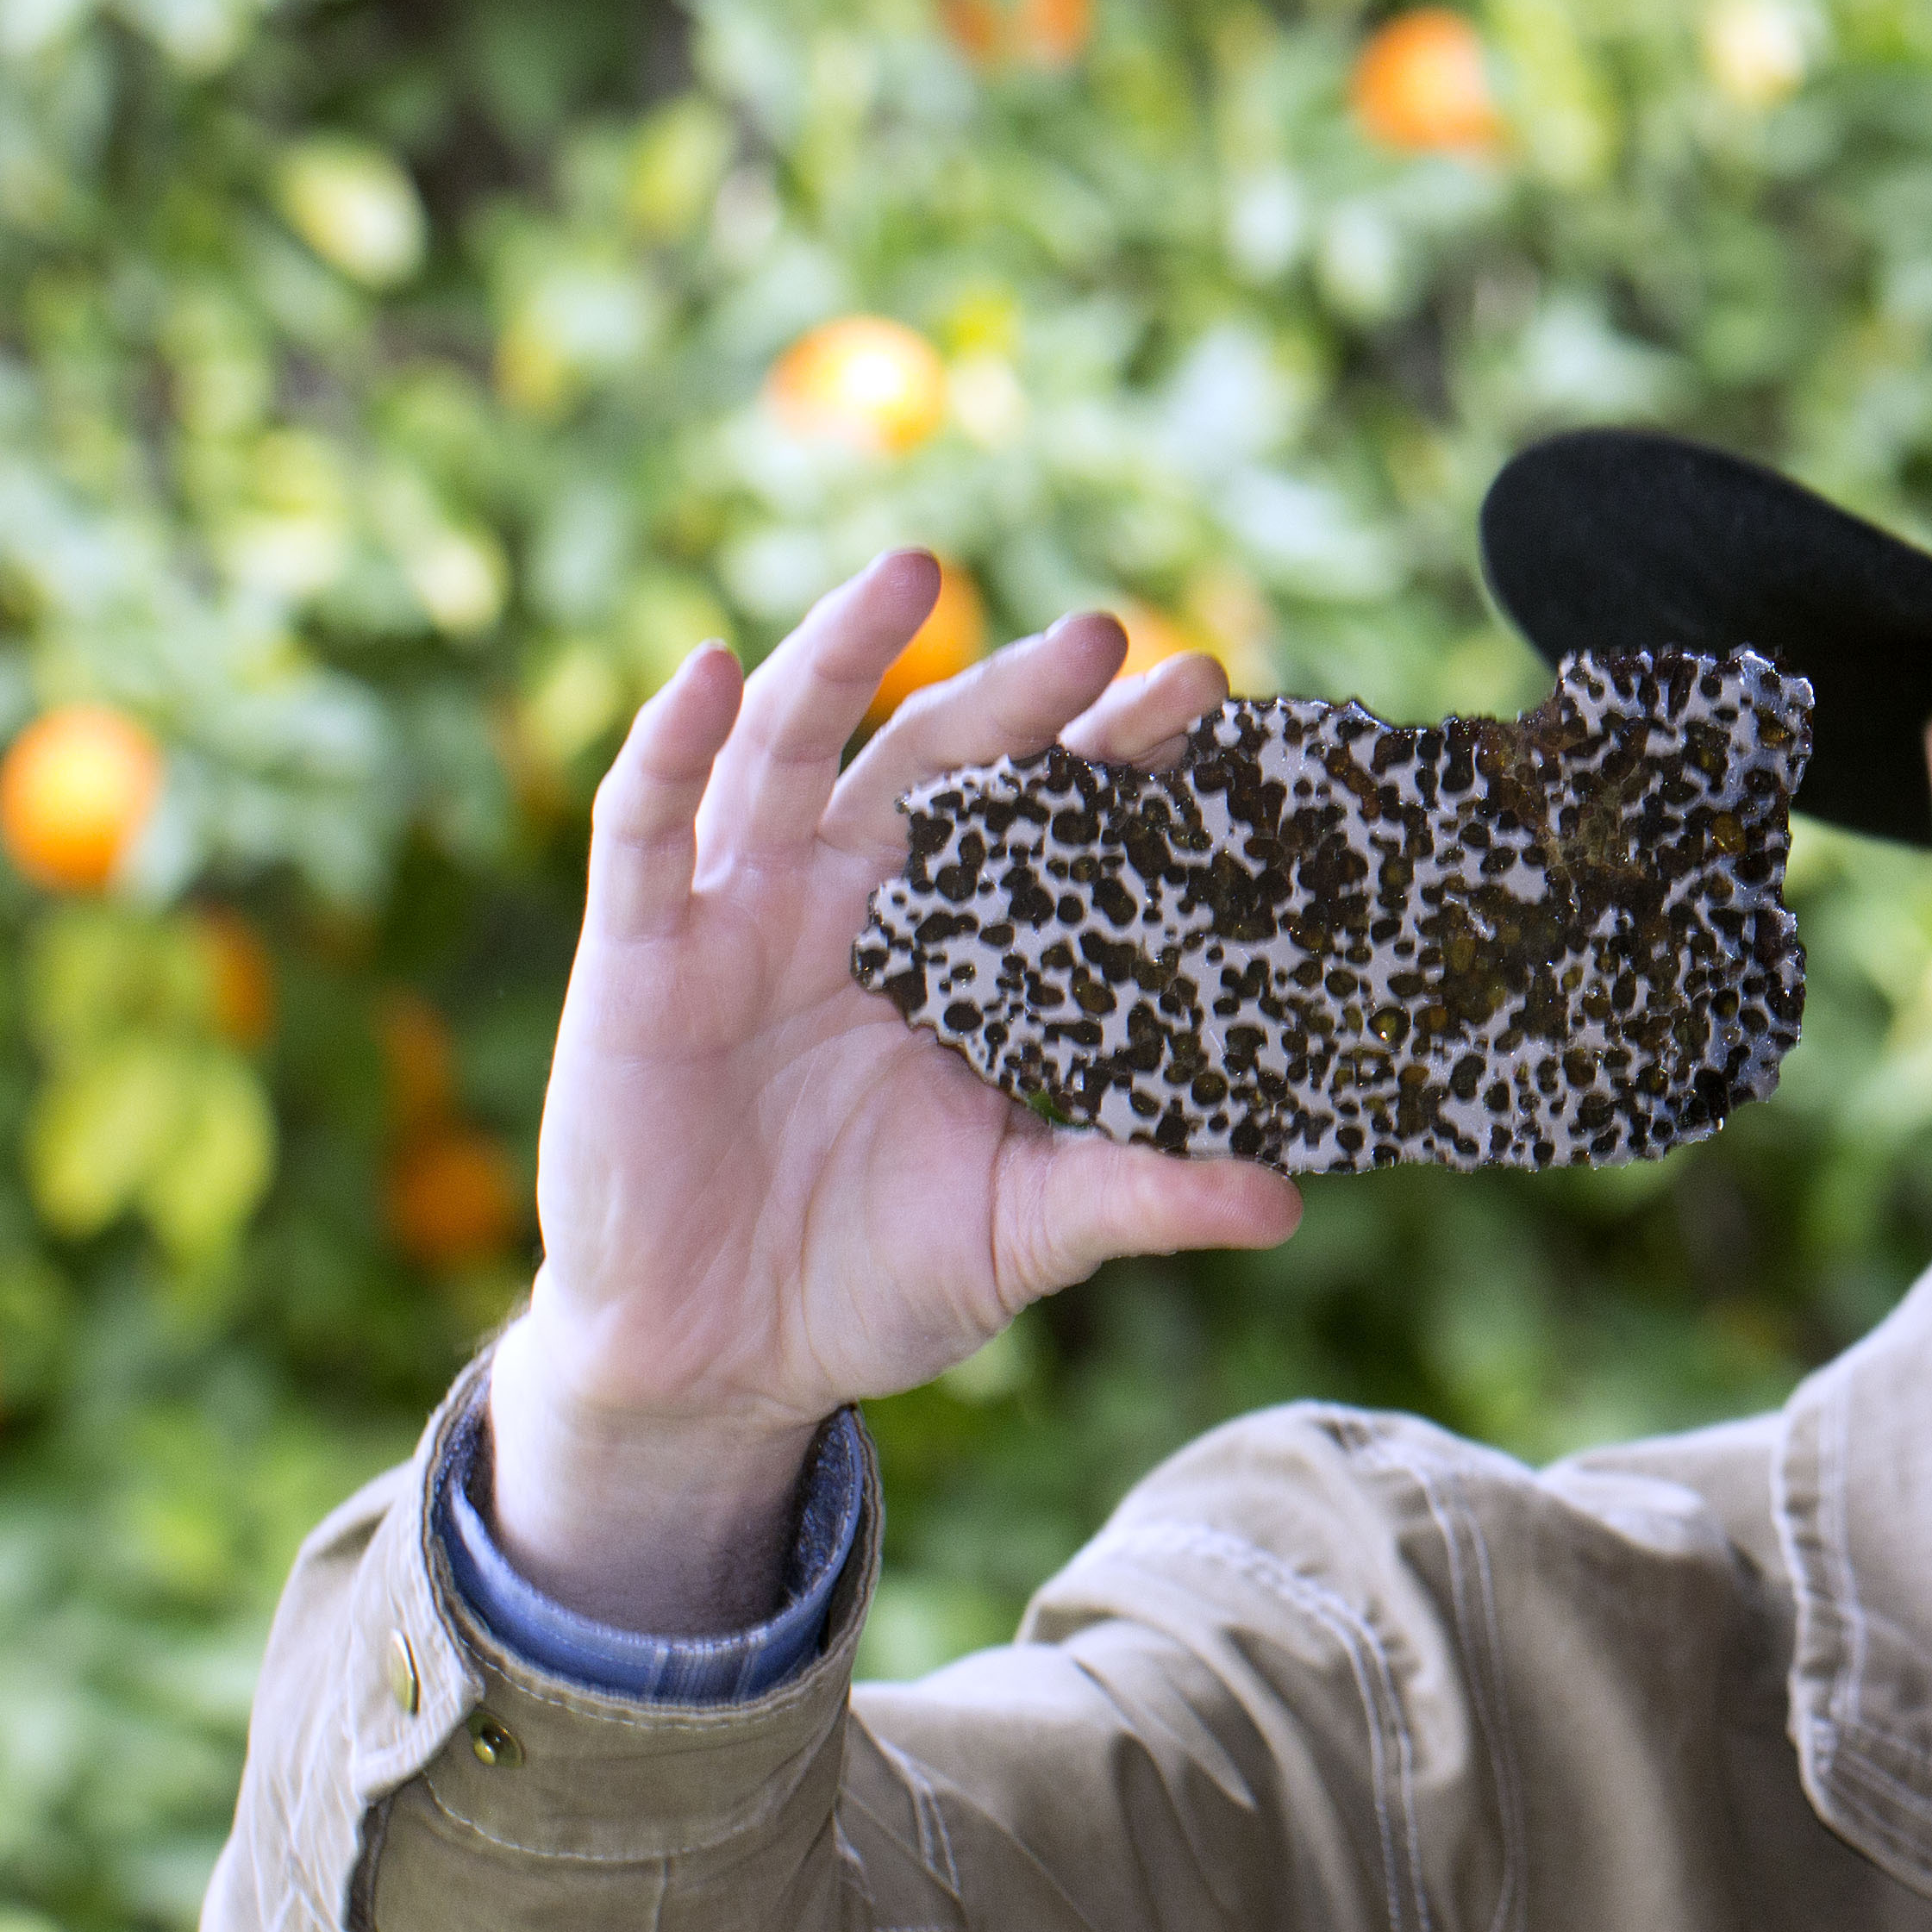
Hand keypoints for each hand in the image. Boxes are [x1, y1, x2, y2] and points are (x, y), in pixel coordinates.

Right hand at [486, 551, 1301, 1629]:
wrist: (718, 1361)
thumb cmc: (873, 1280)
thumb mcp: (1024, 1234)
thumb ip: (1142, 1197)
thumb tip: (1291, 1199)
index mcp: (965, 957)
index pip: (1054, 828)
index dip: (1120, 757)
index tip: (1210, 688)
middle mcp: (860, 910)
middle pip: (945, 765)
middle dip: (1022, 693)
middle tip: (1111, 632)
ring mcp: (746, 917)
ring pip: (794, 750)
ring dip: (844, 652)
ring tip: (915, 570)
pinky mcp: (640, 954)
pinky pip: (646, 829)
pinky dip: (670, 744)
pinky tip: (706, 670)